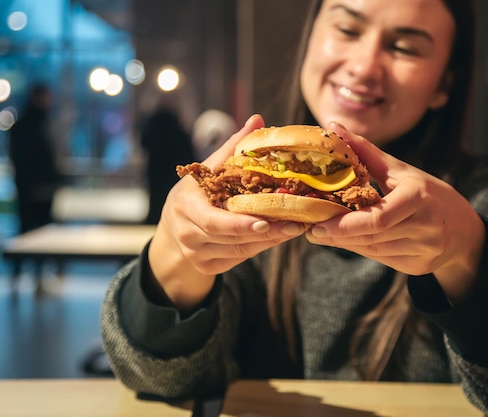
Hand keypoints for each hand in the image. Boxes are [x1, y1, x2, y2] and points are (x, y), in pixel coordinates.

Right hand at [149, 114, 306, 308]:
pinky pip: (239, 260)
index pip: (213, 221)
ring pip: (240, 251)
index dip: (241, 223)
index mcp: (185, 206)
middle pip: (232, 238)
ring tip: (295, 227)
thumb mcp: (209, 169)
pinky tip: (279, 236)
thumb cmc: (198, 192)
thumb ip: (233, 147)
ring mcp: (196, 254)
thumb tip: (257, 119)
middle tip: (296, 223)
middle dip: (266, 232)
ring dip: (269, 240)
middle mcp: (188, 233)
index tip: (267, 220)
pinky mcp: (206, 267)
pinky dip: (260, 248)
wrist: (174, 227)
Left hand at [305, 122, 484, 302]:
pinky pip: (382, 259)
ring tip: (324, 235)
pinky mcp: (420, 267)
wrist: (463, 228)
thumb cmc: (426, 193)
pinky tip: (349, 241)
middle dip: (338, 235)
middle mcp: (425, 226)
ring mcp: (425, 250)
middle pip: (371, 237)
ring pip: (373, 251)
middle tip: (311, 230)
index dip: (344, 225)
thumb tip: (333, 127)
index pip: (377, 218)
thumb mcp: (400, 171)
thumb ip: (365, 151)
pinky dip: (362, 250)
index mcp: (418, 197)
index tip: (316, 225)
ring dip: (346, 243)